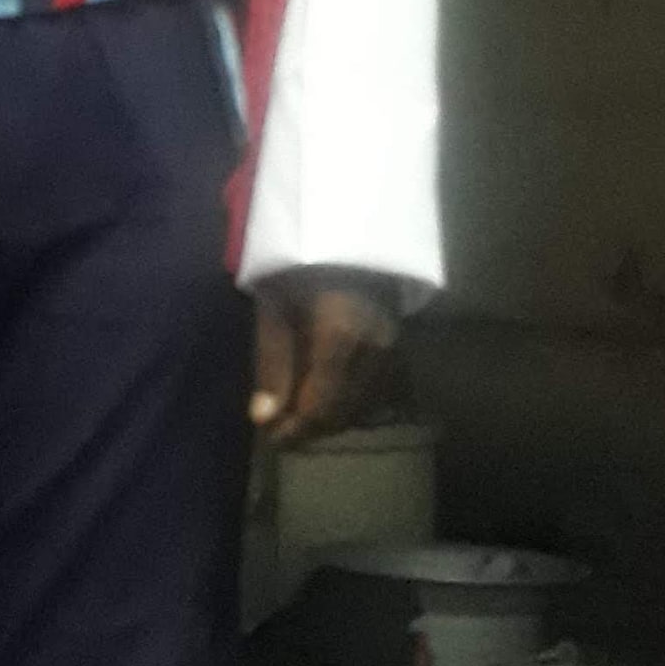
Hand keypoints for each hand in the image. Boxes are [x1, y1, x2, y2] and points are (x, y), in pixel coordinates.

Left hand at [250, 279, 398, 448]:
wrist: (349, 228)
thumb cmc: (302, 262)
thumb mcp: (273, 303)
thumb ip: (272, 361)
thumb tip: (264, 418)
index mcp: (340, 335)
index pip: (319, 405)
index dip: (294, 429)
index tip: (270, 437)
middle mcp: (374, 348)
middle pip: (341, 412)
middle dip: (309, 428)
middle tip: (280, 430)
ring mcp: (393, 349)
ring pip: (362, 407)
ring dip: (330, 419)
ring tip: (300, 415)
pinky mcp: (400, 348)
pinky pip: (377, 394)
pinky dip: (351, 405)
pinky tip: (329, 399)